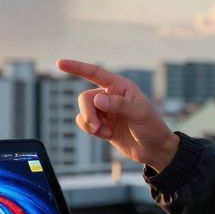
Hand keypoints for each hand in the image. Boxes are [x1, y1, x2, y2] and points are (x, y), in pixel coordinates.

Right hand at [55, 59, 178, 171]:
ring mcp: (105, 111)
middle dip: (88, 113)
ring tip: (104, 132)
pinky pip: (85, 123)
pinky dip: (91, 130)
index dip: (77, 68)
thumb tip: (97, 99)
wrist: (154, 150)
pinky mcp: (102, 125)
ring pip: (84, 112)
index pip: (95, 73)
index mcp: (120, 86)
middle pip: (85, 97)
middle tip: (97, 127)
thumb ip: (118, 105)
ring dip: (90, 123)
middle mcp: (110, 95)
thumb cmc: (152, 127)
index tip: (59, 63)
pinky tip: (106, 135)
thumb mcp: (139, 114)